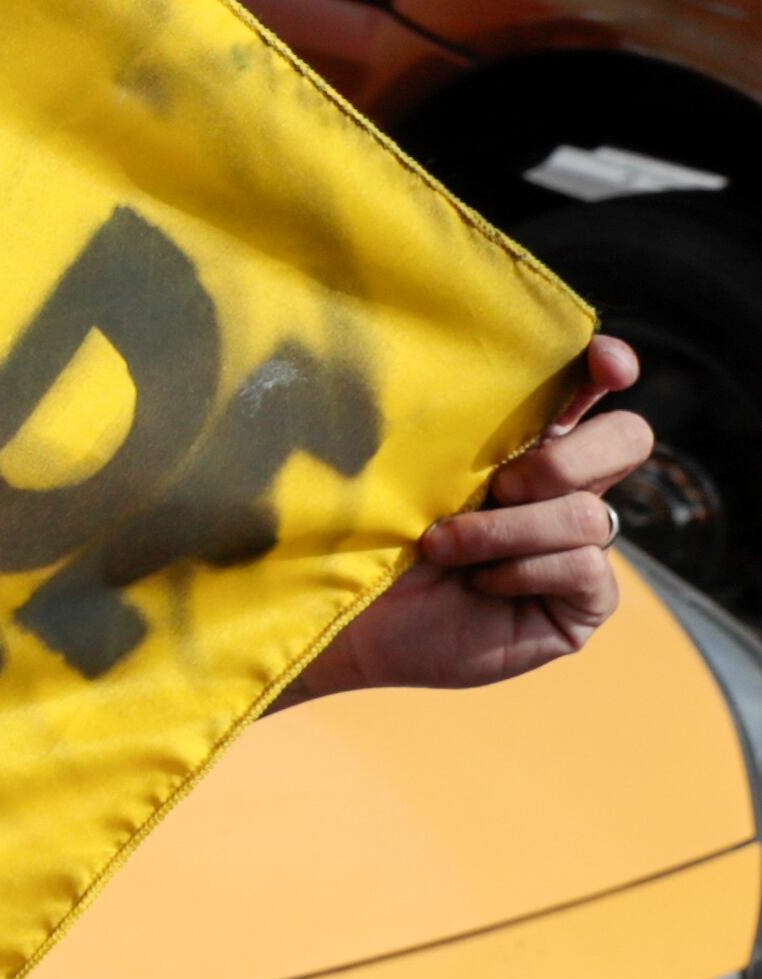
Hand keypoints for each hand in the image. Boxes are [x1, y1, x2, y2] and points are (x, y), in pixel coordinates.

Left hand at [286, 338, 652, 702]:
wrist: (349, 613)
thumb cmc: (368, 531)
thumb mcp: (411, 467)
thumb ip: (458, 426)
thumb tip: (475, 375)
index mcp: (529, 438)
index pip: (594, 384)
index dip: (610, 367)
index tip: (606, 366)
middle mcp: (564, 486)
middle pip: (628, 439)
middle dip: (567, 459)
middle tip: (500, 484)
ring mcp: (579, 544)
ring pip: (589, 514)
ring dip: (506, 530)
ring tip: (443, 546)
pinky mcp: (582, 601)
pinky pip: (585, 569)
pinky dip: (523, 571)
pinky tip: (480, 583)